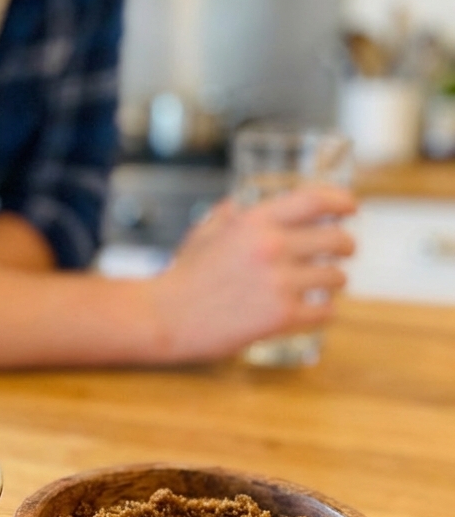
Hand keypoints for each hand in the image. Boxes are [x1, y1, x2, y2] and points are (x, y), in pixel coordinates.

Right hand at [151, 185, 356, 361]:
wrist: (165, 317)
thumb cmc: (182, 277)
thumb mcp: (202, 234)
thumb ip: (226, 216)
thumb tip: (239, 203)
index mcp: (253, 222)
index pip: (315, 200)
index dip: (341, 201)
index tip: (351, 208)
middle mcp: (271, 247)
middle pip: (337, 239)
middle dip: (345, 246)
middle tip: (342, 253)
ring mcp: (279, 283)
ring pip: (336, 277)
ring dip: (333, 282)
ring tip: (321, 285)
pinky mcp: (282, 316)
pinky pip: (326, 312)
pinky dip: (323, 312)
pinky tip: (313, 311)